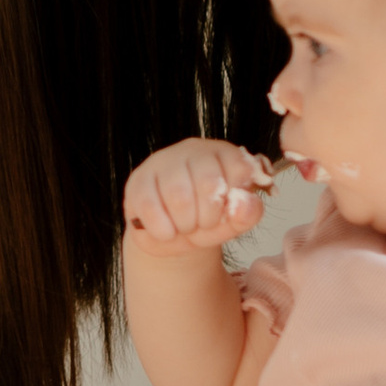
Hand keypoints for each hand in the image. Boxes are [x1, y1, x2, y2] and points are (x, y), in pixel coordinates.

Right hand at [122, 136, 274, 251]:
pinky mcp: (138, 180)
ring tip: (185, 228)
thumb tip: (245, 203)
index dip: (234, 201)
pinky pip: (150, 206)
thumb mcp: (232, 222)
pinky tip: (166, 232)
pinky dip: (163, 229)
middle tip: (203, 225)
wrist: (170, 235)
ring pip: (178, 195)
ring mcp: (162, 162)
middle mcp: (193, 150)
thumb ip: (247, 213)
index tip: (226, 214)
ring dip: (185, 224)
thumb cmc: (204, 222)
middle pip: (209, 182)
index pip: (239, 168)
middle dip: (209, 217)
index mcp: (223, 153)